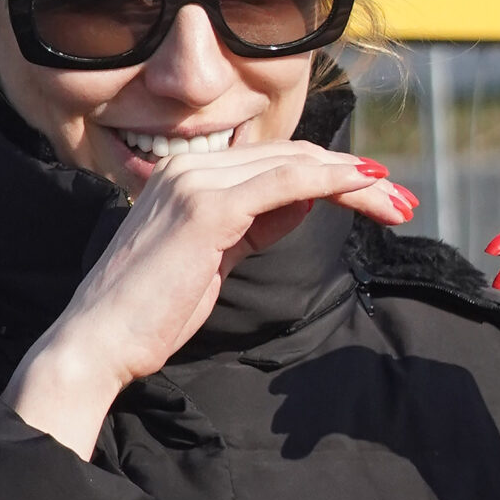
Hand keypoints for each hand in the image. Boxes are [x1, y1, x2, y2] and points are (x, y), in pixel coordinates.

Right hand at [7, 146, 415, 457]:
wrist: (97, 341)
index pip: (276, 162)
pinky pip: (283, 183)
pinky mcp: (206, 209)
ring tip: (397, 203)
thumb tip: (300, 202)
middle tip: (402, 201)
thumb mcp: (212, 258)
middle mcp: (189, 166)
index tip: (377, 195)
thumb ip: (253, 224)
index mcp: (186, 174)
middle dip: (354, 178)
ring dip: (355, 182)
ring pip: (295, 165)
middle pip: (293, 157)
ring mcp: (195, 182)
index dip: (331, 174)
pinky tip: (362, 189)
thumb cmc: (150, 312)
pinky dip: (328, 182)